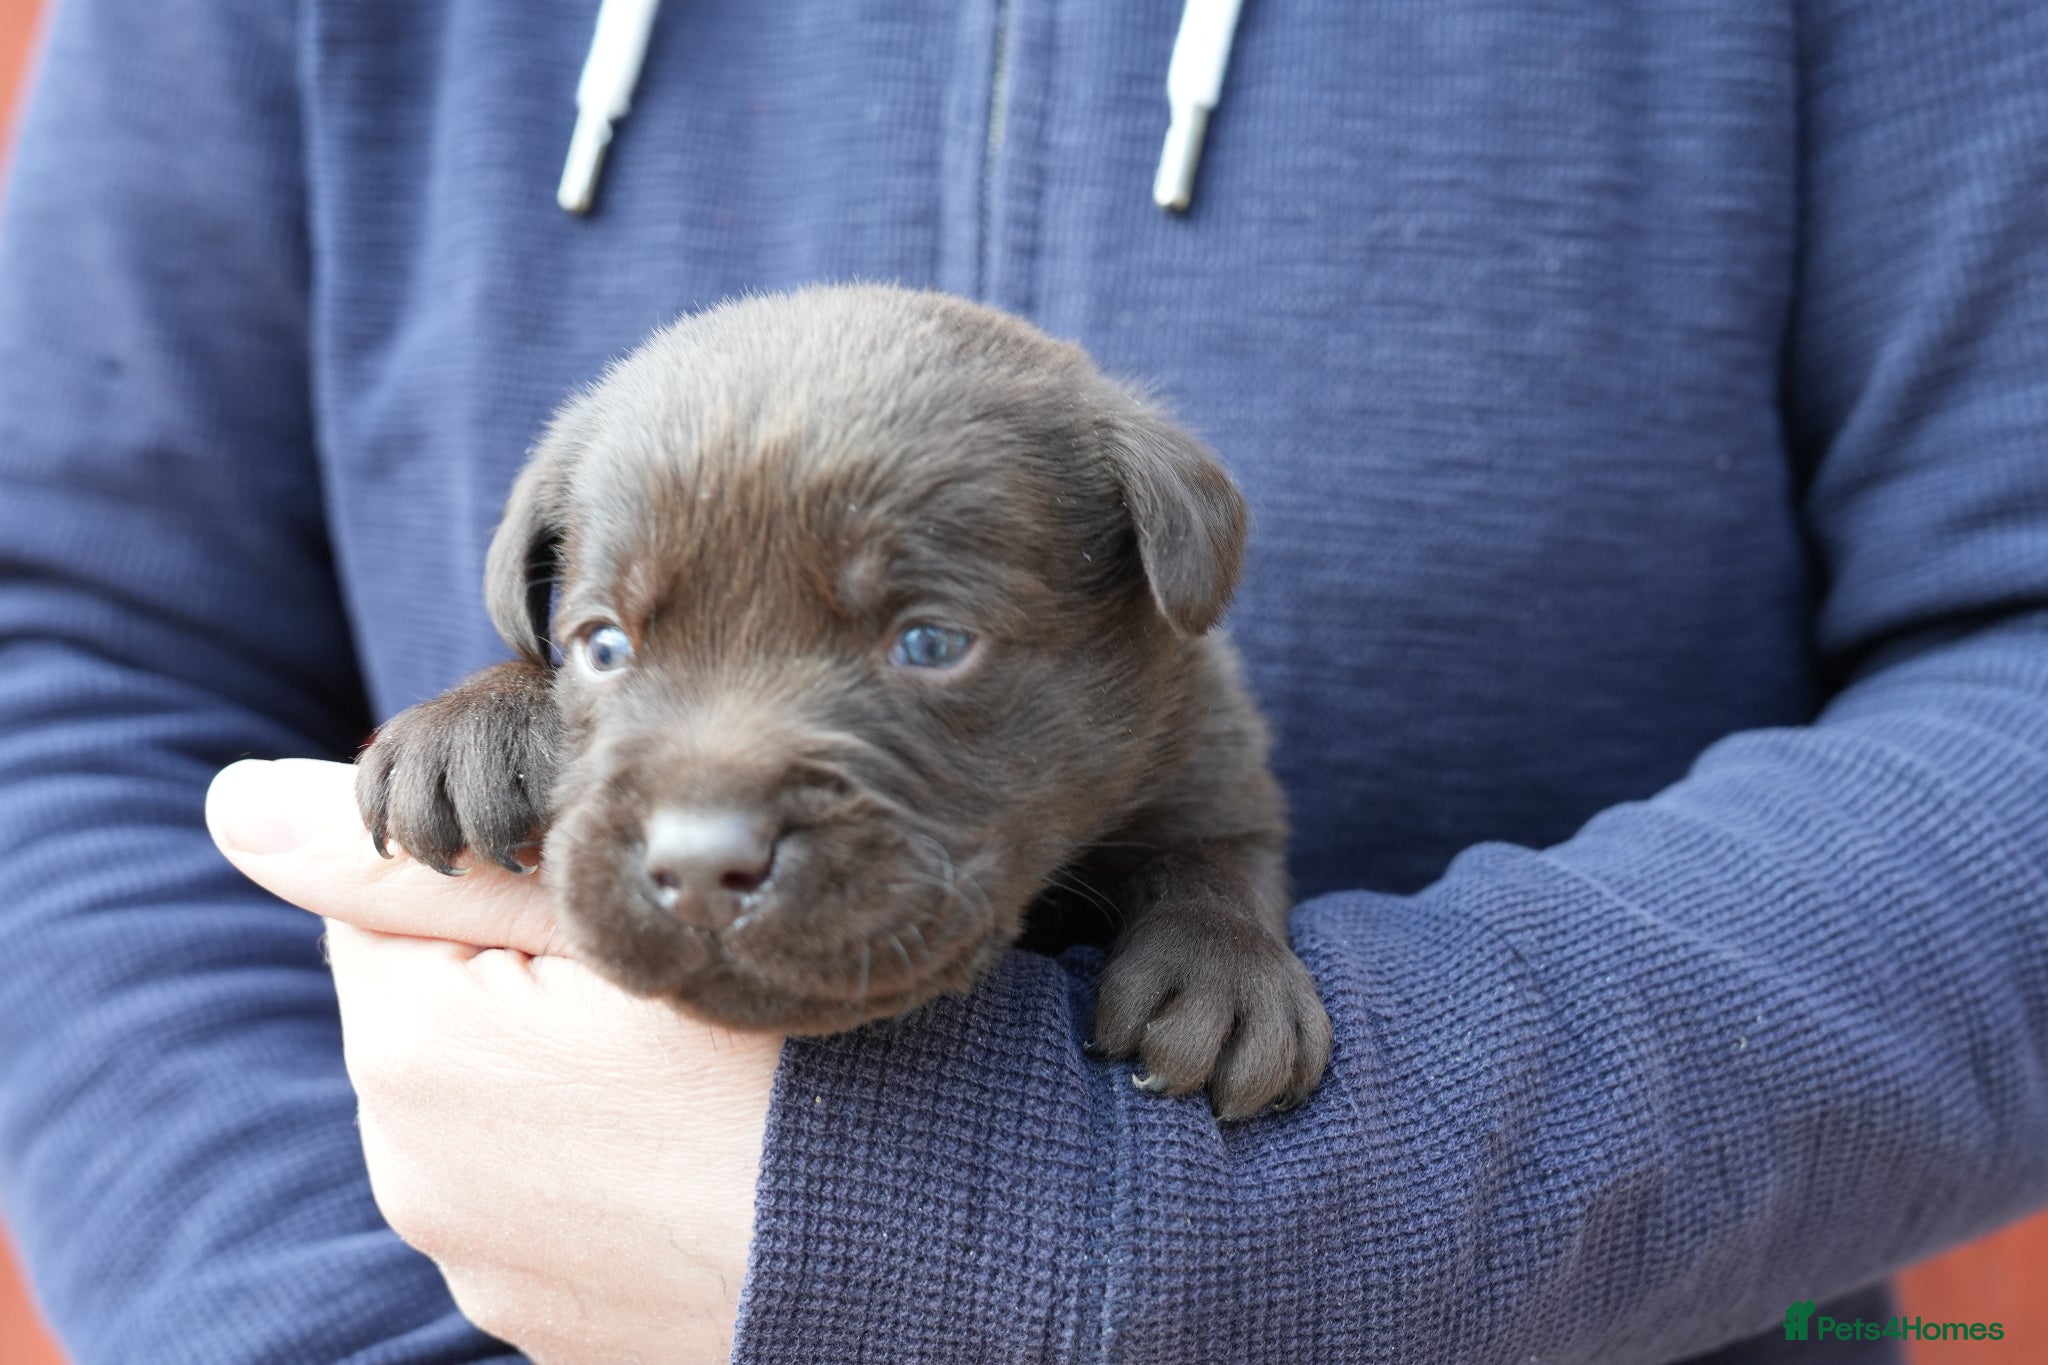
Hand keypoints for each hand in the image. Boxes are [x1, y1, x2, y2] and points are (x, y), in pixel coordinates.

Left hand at [207, 758, 780, 1363]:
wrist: (931, 1252)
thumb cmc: (791, 1057)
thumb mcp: (614, 913)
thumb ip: (422, 855)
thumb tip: (226, 799)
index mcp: (412, 1054)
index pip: (390, 903)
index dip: (504, 867)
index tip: (618, 885)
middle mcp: (415, 1180)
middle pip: (442, 1010)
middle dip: (529, 973)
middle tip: (677, 975)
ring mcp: (486, 1268)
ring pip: (499, 1106)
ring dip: (564, 1072)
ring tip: (702, 1073)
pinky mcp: (552, 1324)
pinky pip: (547, 1199)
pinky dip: (602, 1166)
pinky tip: (703, 1153)